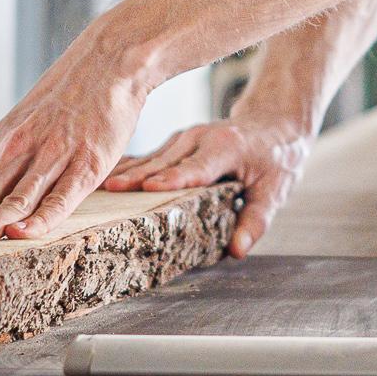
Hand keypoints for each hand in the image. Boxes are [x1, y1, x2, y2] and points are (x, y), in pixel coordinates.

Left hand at [0, 26, 153, 242]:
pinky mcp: (87, 164)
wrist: (107, 61)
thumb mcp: (24, 122)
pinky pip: (60, 198)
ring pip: (17, 199)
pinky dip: (40, 219)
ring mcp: (53, 157)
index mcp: (0, 141)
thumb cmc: (67, 94)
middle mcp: (21, 149)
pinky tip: (22, 233)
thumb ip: (5, 157)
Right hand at [102, 113, 310, 257]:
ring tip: (99, 188)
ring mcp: (186, 137)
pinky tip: (105, 177)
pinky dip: (130, 167)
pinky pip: (151, 156)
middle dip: (137, 176)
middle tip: (108, 192)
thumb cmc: (277, 159)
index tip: (148, 188)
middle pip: (166, 161)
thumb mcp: (276, 190)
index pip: (197, 166)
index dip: (173, 178)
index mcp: (226, 147)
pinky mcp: (177, 143)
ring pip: (153, 157)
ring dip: (127, 172)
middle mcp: (201, 137)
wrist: (276, 125)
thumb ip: (256, 220)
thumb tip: (237, 250)